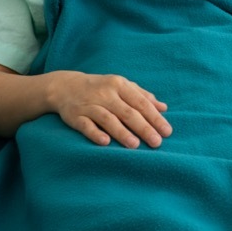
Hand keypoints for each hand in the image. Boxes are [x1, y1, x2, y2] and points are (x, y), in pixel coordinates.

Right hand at [51, 71, 171, 147]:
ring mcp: (90, 104)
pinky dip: (95, 133)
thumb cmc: (101, 88)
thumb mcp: (122, 86)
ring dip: (122, 132)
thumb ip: (143, 96)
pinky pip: (86, 125)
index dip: (155, 117)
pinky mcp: (75, 115)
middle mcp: (106, 94)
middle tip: (156, 142)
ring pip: (108, 119)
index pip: (141, 103)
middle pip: (128, 112)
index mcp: (120, 85)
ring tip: (135, 145)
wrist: (65, 87)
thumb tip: (164, 108)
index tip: (167, 131)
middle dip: (144, 128)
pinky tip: (105, 142)